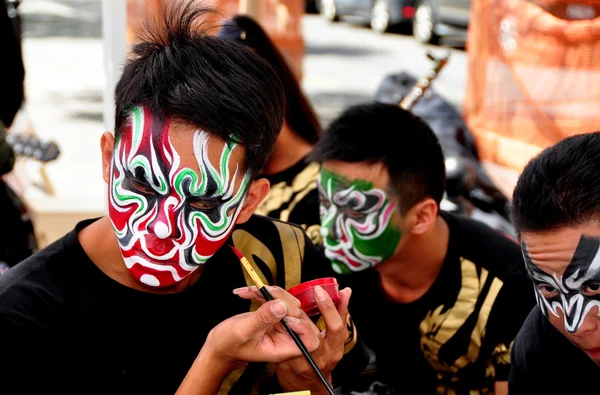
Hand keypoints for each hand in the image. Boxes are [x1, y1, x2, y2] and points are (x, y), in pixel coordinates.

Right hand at [177, 298, 320, 394]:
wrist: (218, 345)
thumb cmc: (229, 345)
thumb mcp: (244, 331)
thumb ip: (263, 319)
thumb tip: (282, 305)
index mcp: (283, 348)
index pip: (309, 340)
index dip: (302, 326)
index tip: (284, 317)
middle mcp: (285, 336)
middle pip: (299, 314)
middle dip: (282, 300)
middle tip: (263, 293)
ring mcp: (279, 324)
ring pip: (288, 302)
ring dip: (271, 292)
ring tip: (252, 291)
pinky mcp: (272, 314)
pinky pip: (275, 298)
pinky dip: (262, 292)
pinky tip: (246, 293)